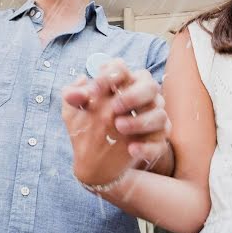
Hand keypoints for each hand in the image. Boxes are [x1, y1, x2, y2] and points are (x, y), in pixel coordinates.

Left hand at [62, 59, 170, 185]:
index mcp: (123, 85)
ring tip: (119, 127)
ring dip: (140, 121)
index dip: (110, 76)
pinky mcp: (156, 143)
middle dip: (133, 95)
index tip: (94, 90)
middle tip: (114, 107)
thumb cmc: (90, 128)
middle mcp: (143, 99)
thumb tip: (72, 93)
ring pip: (159, 115)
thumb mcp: (76, 113)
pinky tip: (131, 149)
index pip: (123, 70)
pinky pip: (159, 144)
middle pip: (150, 86)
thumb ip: (74, 99)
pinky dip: (147, 147)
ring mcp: (153, 121)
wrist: (97, 162)